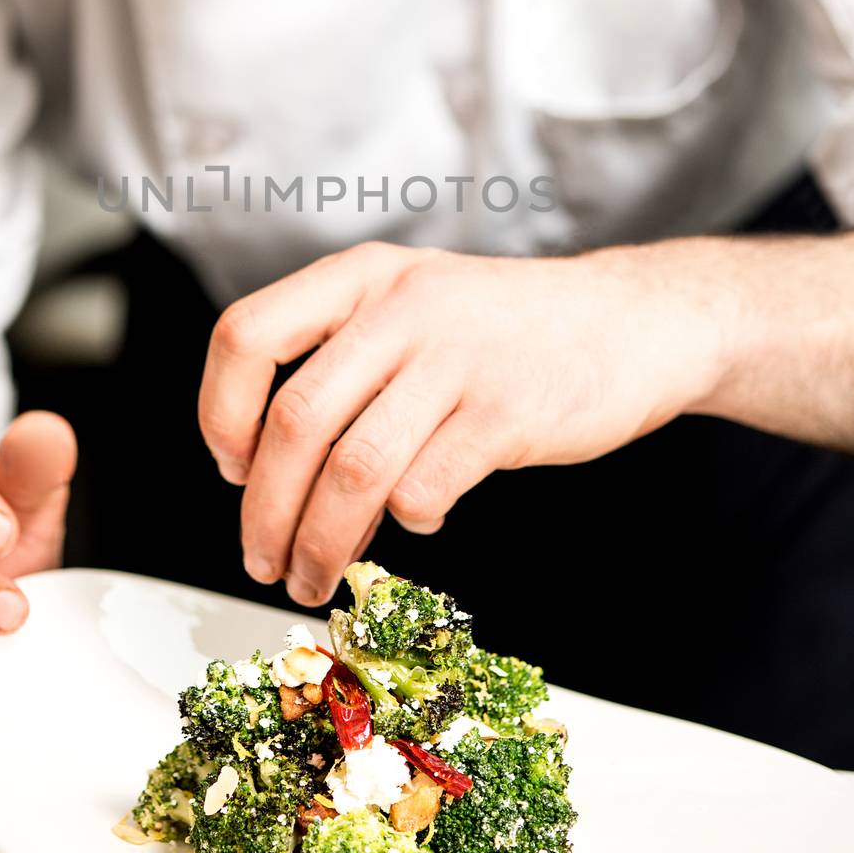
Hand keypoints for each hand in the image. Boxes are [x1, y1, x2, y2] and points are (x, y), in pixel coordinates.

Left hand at [198, 241, 727, 605]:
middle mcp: (401, 308)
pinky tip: (417, 522)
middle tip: (262, 561)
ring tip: (313, 577)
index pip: (247, 335)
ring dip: (320, 541)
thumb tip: (269, 472)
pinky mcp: (507, 412)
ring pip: (353, 469)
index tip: (233, 468)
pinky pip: (424, 489)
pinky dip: (406, 524)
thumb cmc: (504, 328)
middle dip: (265, 511)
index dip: (221, 413)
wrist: (632, 320)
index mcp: (361, 276)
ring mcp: (457, 357)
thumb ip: (344, 363)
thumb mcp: (413, 303)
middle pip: (295, 422)